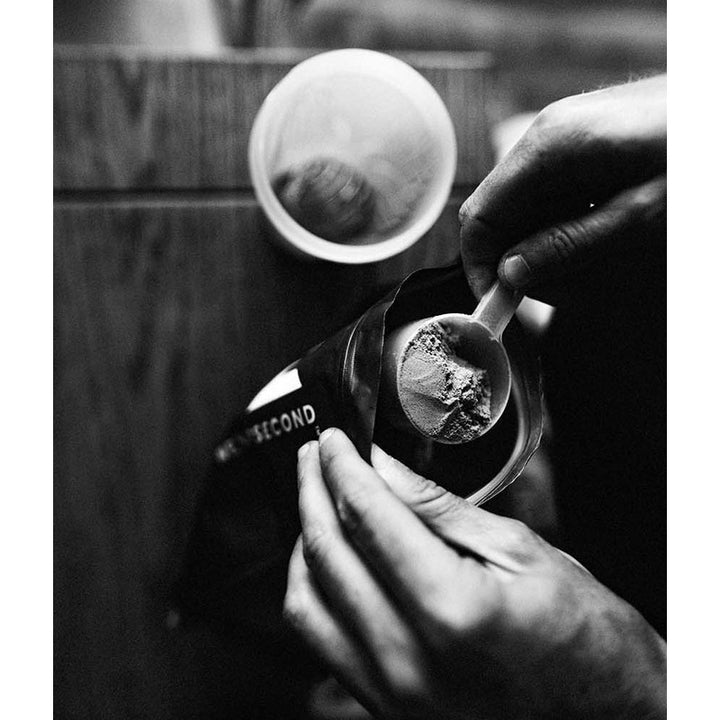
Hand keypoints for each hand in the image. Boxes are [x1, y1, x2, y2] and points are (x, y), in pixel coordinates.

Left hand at [284, 429, 665, 719]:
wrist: (606, 718)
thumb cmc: (584, 639)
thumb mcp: (521, 552)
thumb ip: (440, 508)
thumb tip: (383, 466)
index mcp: (451, 609)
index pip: (368, 516)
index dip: (343, 467)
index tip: (334, 440)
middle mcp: (409, 658)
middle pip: (329, 552)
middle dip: (313, 490)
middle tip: (316, 455)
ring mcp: (391, 691)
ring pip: (307, 600)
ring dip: (305, 537)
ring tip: (315, 497)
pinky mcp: (385, 705)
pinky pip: (320, 639)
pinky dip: (312, 587)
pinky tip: (325, 557)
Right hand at [460, 75, 665, 304]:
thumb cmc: (697, 159)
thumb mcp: (639, 215)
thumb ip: (569, 246)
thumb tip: (511, 274)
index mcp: (548, 149)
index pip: (479, 217)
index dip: (483, 267)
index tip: (500, 304)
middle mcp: (544, 137)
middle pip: (499, 215)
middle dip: (521, 261)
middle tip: (564, 292)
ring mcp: (560, 137)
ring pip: (524, 209)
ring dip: (547, 248)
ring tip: (596, 269)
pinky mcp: (578, 144)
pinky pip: (550, 196)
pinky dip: (564, 227)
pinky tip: (600, 240)